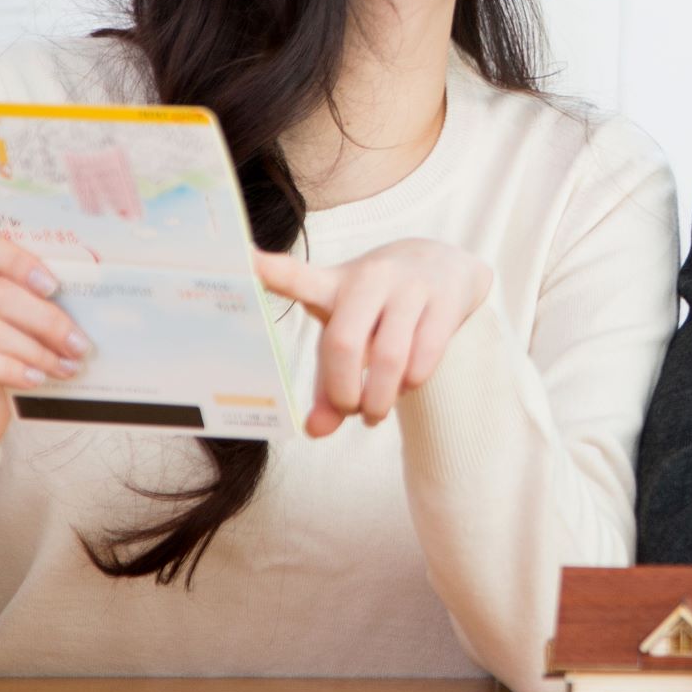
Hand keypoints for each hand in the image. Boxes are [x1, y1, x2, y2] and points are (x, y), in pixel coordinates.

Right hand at [0, 220, 89, 503]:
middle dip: (45, 318)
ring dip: (36, 349)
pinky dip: (12, 370)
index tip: (53, 286)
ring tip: (66, 364)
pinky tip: (35, 379)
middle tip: (79, 341)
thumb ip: (19, 284)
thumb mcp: (3, 309)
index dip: (14, 259)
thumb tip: (78, 280)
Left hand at [253, 238, 493, 435]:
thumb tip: (315, 431)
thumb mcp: (350, 338)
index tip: (245, 260)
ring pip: (388, 356)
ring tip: (376, 412)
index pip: (299, 278)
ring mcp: (409, 284)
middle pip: (343, 344)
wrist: (446, 267)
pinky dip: (411, 384)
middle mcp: (370, 278)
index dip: (273, 271)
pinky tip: (407, 385)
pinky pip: (424, 356)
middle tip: (350, 411)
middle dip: (344, 393)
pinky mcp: (445, 297)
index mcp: (334, 286)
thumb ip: (329, 386)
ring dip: (380, 399)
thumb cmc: (380, 312)